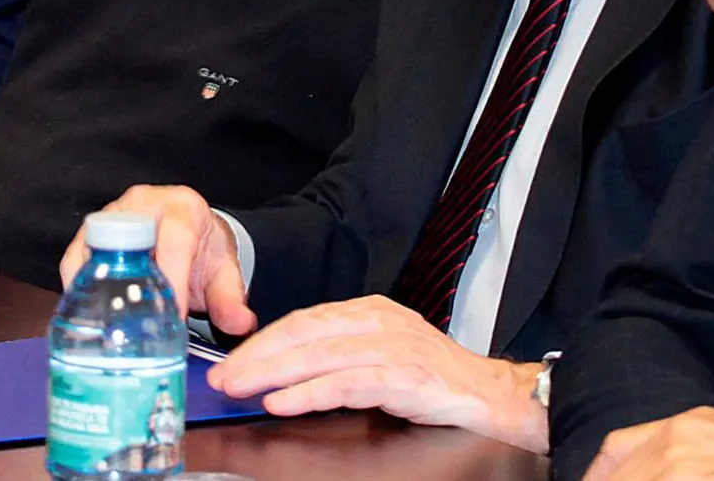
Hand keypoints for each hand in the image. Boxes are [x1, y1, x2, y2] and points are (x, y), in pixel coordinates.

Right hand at [58, 184, 255, 335]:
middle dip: (127, 285)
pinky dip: (78, 288)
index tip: (173, 319)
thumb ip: (231, 298)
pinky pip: (75, 258)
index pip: (176, 241)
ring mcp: (112, 214)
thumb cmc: (202, 248)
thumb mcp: (223, 271)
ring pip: (94, 249)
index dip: (173, 280)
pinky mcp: (89, 232)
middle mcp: (144, 203)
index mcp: (183, 209)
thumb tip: (240, 324)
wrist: (186, 232)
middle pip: (127, 240)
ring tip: (103, 329)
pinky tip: (86, 318)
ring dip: (95, 289)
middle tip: (132, 330)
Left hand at [208, 295, 546, 451]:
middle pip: (305, 332)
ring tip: (240, 387)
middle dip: (258, 354)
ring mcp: (393, 346)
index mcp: (370, 311)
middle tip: (222, 376)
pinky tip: (283, 402)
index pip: (305, 319)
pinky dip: (310, 392)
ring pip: (320, 354)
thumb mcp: (382, 355)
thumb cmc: (434, 380)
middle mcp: (379, 321)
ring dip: (273, 372)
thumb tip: (284, 372)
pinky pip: (346, 383)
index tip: (231, 360)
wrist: (490, 395)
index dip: (263, 340)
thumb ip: (339, 356)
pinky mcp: (404, 376)